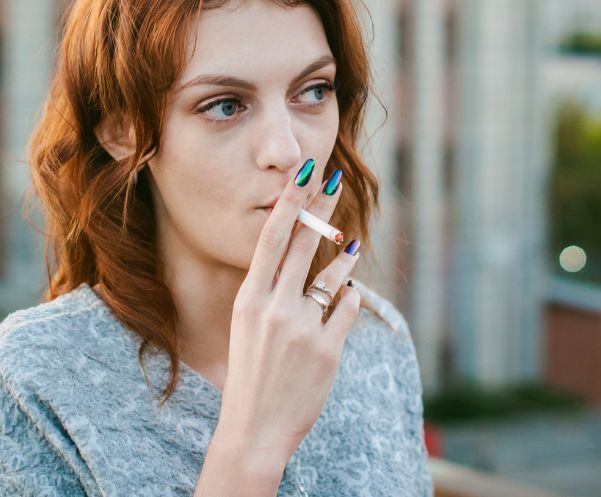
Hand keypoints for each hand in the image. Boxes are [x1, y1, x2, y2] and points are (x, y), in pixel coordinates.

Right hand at [215, 158, 363, 469]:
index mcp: (249, 299)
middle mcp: (273, 308)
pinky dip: (350, 301)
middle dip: (320, 206)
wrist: (254, 428)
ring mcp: (301, 329)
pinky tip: (348, 299)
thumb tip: (302, 257)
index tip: (303, 172)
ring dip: (344, 258)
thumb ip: (271, 292)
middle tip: (333, 176)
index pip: (271, 238)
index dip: (290, 202)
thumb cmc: (252, 374)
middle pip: (301, 244)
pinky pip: (348, 311)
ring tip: (351, 245)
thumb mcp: (250, 327)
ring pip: (332, 276)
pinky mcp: (327, 351)